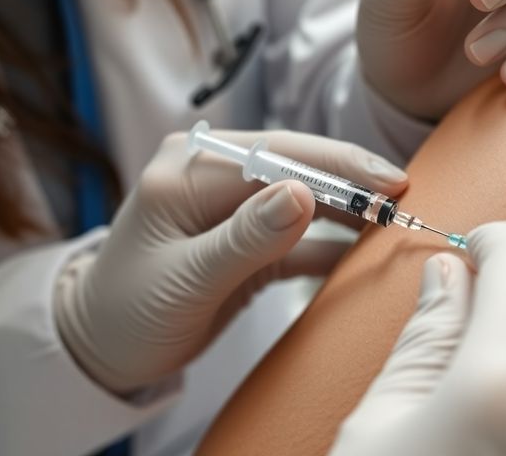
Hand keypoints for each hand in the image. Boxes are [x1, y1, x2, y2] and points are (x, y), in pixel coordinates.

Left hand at [53, 130, 407, 393]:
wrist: (100, 349)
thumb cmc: (127, 312)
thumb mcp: (186, 279)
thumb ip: (245, 237)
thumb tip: (303, 193)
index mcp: (189, 169)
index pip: (277, 155)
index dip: (337, 167)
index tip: (388, 182)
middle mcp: (212, 175)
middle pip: (298, 168)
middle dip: (352, 183)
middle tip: (404, 197)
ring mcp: (231, 205)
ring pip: (305, 198)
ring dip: (348, 211)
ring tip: (394, 220)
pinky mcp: (247, 237)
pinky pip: (299, 235)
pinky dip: (331, 243)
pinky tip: (366, 250)